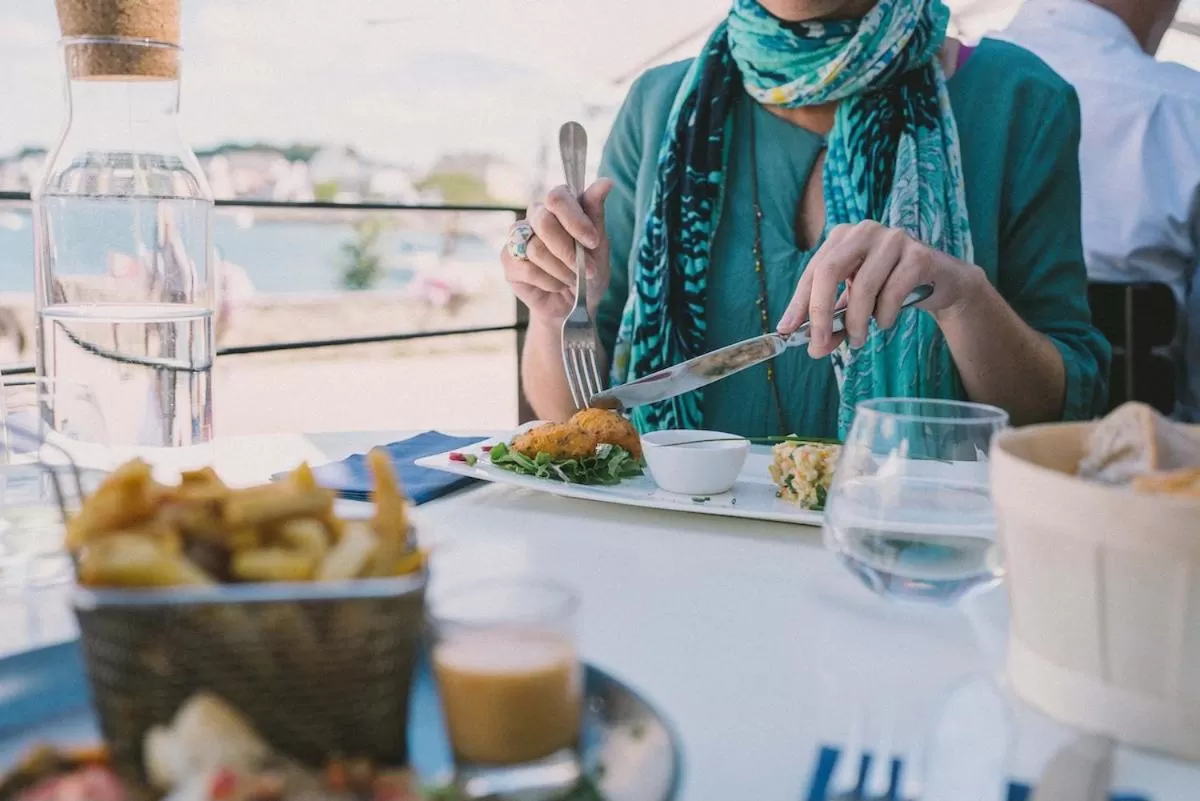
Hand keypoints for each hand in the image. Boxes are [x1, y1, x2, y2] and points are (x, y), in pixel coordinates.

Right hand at [501, 180, 613, 324]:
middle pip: (544, 222)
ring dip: (562, 271)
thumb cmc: (588, 272)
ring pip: (537, 249)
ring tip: (572, 280)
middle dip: (569, 252)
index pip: (557, 197)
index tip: (594, 242)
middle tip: (586, 270)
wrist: (575, 306)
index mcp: (559, 205)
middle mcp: (536, 216)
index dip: (575, 220)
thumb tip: (606, 181)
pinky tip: (555, 285)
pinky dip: (549, 282)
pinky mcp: (508, 260)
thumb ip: (596, 213)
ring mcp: (519, 237)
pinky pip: (527, 268)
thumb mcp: (599, 245)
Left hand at [777, 221, 984, 357]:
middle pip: (829, 270)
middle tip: (820, 344)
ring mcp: (893, 238)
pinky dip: (884, 316)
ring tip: (858, 340)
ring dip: (856, 322)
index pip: (813, 271)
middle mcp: (864, 231)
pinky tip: (884, 323)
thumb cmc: (890, 290)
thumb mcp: (856, 304)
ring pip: (863, 286)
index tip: (786, 331)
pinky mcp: (918, 254)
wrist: (942, 283)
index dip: (799, 302)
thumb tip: (814, 348)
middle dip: (821, 312)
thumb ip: (834, 322)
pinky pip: (892, 292)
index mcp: (842, 237)